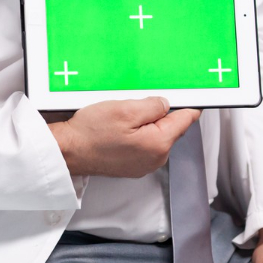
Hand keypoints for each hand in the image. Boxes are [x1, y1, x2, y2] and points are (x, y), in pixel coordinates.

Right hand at [48, 98, 200, 177]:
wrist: (69, 151)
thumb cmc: (91, 132)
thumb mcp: (126, 108)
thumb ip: (154, 105)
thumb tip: (166, 104)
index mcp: (159, 144)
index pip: (186, 120)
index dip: (188, 105)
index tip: (193, 97)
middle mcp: (156, 158)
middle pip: (171, 128)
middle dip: (160, 114)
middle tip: (137, 104)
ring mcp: (145, 165)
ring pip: (157, 136)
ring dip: (147, 124)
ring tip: (124, 118)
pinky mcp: (133, 165)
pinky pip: (144, 145)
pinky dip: (138, 135)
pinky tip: (120, 130)